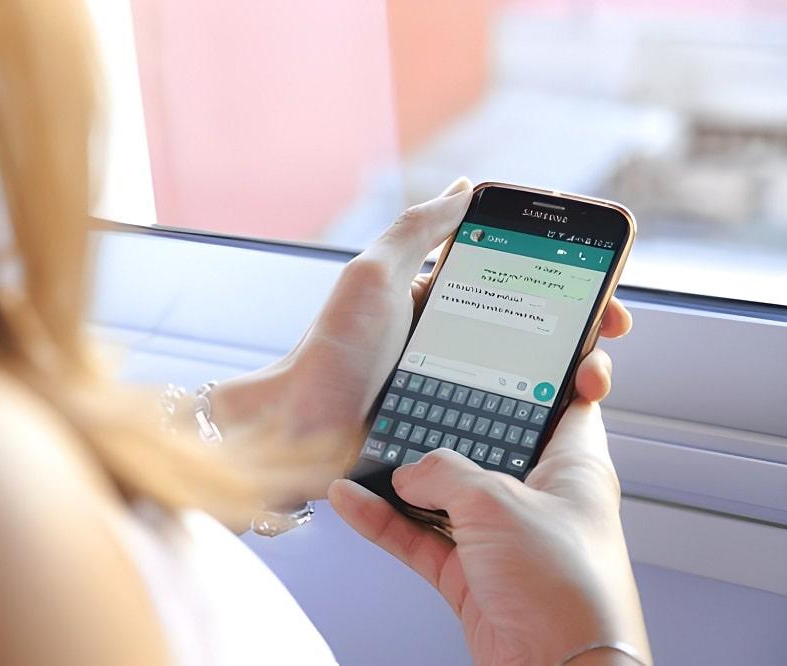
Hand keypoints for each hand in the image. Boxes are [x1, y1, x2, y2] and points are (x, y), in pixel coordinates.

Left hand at [213, 177, 631, 489]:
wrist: (300, 431)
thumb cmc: (331, 350)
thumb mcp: (373, 274)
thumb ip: (417, 228)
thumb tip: (467, 186)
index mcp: (438, 299)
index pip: (515, 279)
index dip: (562, 278)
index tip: (601, 283)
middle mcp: (453, 341)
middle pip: (535, 330)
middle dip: (581, 327)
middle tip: (609, 332)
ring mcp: (458, 388)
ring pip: (532, 378)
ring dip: (573, 374)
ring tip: (593, 379)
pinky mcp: (456, 430)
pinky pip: (509, 421)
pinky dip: (544, 417)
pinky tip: (568, 418)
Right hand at [328, 363, 650, 663]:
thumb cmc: (567, 591)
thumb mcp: (498, 504)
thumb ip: (447, 474)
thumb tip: (412, 470)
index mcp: (572, 467)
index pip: (565, 403)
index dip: (546, 374)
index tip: (517, 348)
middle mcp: (538, 498)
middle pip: (487, 447)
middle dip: (447, 427)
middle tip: (413, 396)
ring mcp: (502, 538)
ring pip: (444, 495)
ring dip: (403, 479)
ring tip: (365, 452)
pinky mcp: (471, 575)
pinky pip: (419, 538)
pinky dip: (385, 522)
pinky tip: (353, 502)